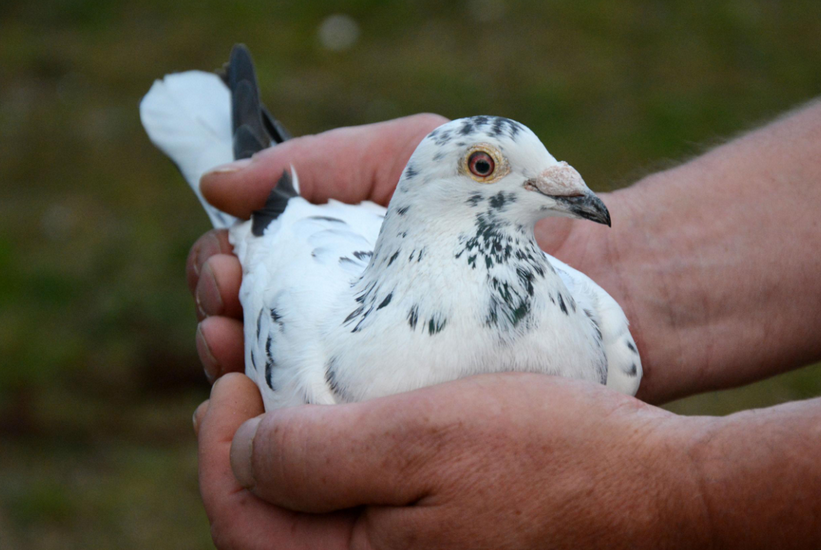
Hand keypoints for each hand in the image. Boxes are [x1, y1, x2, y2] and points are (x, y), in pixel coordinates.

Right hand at [185, 113, 620, 385]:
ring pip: (270, 378)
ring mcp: (361, 366)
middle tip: (222, 309)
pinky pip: (323, 426)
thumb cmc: (496, 205)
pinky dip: (287, 420)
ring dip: (237, 366)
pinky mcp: (391, 414)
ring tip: (233, 350)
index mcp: (327, 254)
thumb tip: (214, 183)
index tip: (222, 265)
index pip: (243, 265)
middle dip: (218, 316)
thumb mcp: (407, 156)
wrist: (587, 272)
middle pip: (244, 324)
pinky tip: (279, 414)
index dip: (216, 266)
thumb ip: (315, 162)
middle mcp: (335, 310)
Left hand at [194, 372, 708, 548]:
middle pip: (268, 510)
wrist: (651, 484)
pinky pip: (356, 488)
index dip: (218, 445)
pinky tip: (336, 392)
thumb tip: (240, 451)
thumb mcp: (421, 443)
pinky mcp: (431, 523)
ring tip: (276, 364)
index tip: (228, 374)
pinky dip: (331, 437)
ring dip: (282, 429)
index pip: (242, 520)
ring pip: (309, 496)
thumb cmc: (549, 457)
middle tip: (239, 357)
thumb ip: (316, 458)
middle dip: (242, 432)